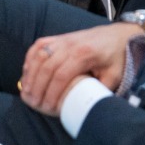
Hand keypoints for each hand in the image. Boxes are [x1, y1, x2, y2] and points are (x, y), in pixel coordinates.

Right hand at [18, 23, 139, 115]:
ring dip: (30, 73)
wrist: (118, 36)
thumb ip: (100, 91)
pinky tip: (26, 72)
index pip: (61, 75)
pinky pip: (38, 46)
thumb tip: (87, 108)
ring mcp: (62, 39)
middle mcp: (70, 44)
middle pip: (46, 66)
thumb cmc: (116, 57)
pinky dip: (30, 59)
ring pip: (39, 55)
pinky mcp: (58, 37)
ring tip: (27, 90)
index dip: (52, 93)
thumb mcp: (114, 76)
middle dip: (37, 86)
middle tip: (33, 102)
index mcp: (84, 54)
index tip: (48, 107)